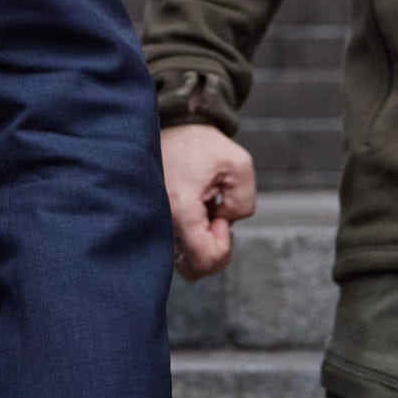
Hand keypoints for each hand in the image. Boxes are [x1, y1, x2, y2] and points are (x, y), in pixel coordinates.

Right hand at [162, 122, 256, 279]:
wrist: (171, 127)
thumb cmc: (201, 144)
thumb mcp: (240, 165)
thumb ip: (244, 202)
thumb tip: (225, 221)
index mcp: (179, 208)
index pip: (204, 259)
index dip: (223, 246)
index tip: (222, 216)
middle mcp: (160, 221)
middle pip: (192, 270)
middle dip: (213, 250)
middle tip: (216, 219)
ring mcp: (154, 224)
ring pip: (183, 262)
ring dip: (201, 245)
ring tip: (205, 213)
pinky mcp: (152, 223)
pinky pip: (174, 249)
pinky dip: (190, 240)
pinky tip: (196, 214)